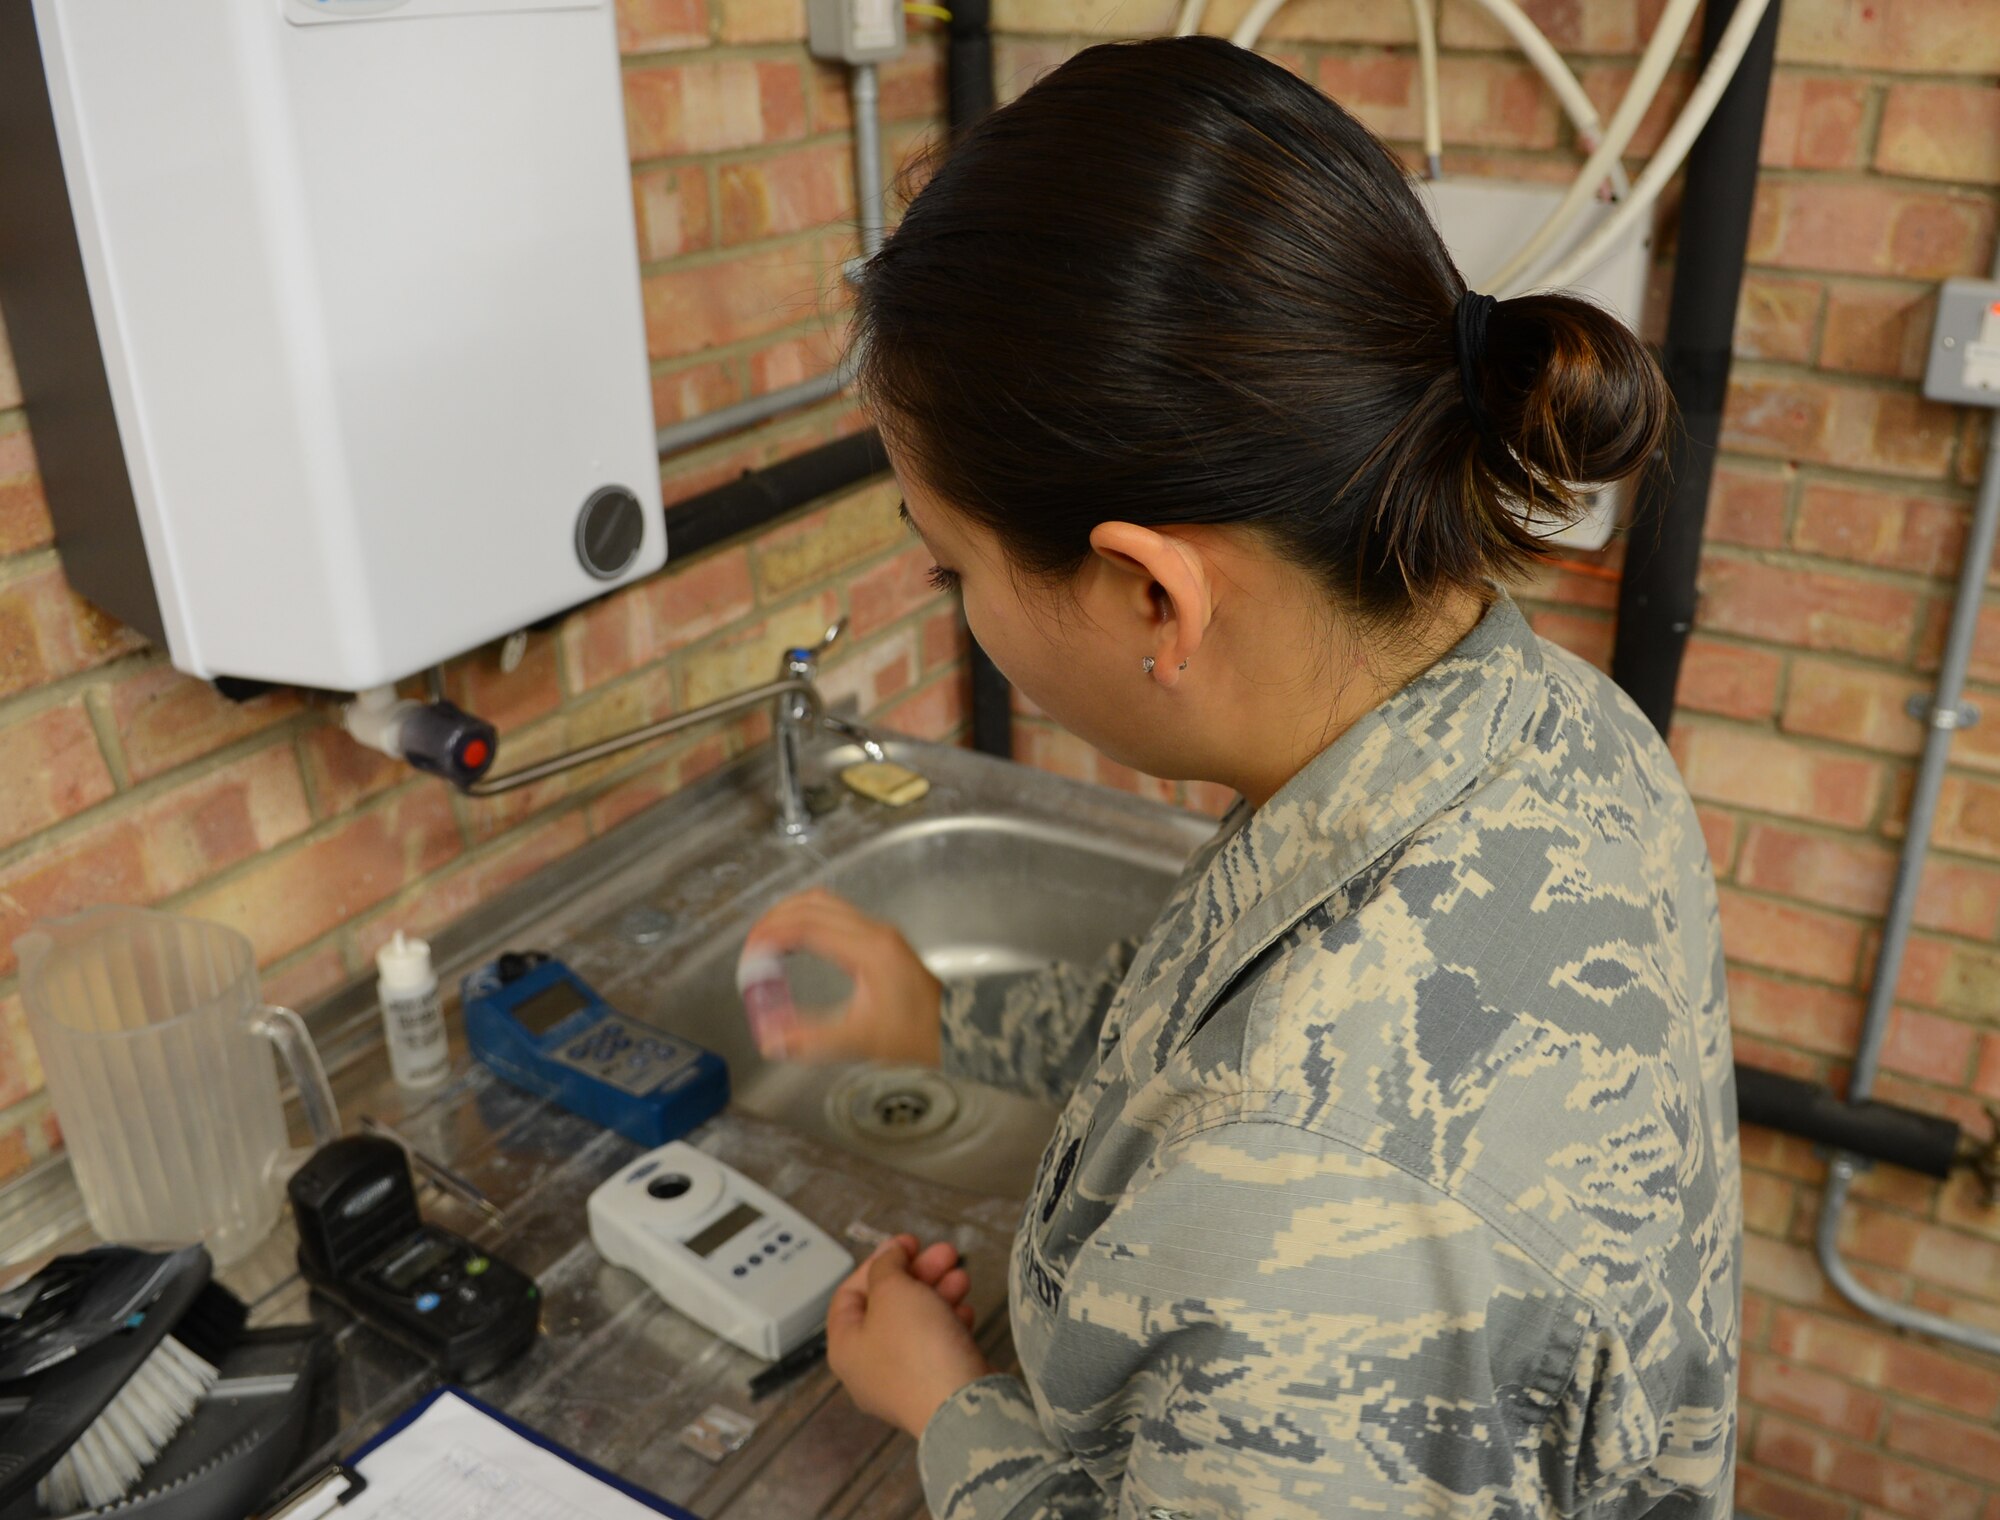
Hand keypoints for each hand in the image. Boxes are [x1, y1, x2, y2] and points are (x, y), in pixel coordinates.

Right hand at [739, 889, 942, 1065]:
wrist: (954, 1028)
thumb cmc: (917, 1034)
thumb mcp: (861, 1040)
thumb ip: (812, 1040)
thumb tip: (771, 1040)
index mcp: (869, 950)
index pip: (808, 925)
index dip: (772, 934)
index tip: (751, 952)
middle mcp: (873, 932)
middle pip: (812, 904)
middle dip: (775, 919)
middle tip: (752, 945)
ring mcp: (877, 931)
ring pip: (824, 902)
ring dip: (790, 913)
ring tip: (766, 939)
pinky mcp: (878, 937)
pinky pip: (834, 912)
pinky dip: (807, 918)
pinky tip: (794, 940)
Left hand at [826, 1235, 989, 1437]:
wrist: (963, 1407)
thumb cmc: (917, 1347)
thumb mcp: (893, 1292)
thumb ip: (886, 1266)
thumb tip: (889, 1255)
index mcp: (845, 1346)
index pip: (850, 1294)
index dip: (877, 1262)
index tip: (910, 1243)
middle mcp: (868, 1367)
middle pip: (888, 1307)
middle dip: (918, 1274)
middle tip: (947, 1254)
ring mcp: (902, 1381)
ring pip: (916, 1324)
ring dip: (938, 1293)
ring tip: (964, 1277)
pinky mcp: (934, 1388)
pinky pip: (936, 1346)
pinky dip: (949, 1322)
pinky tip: (966, 1311)